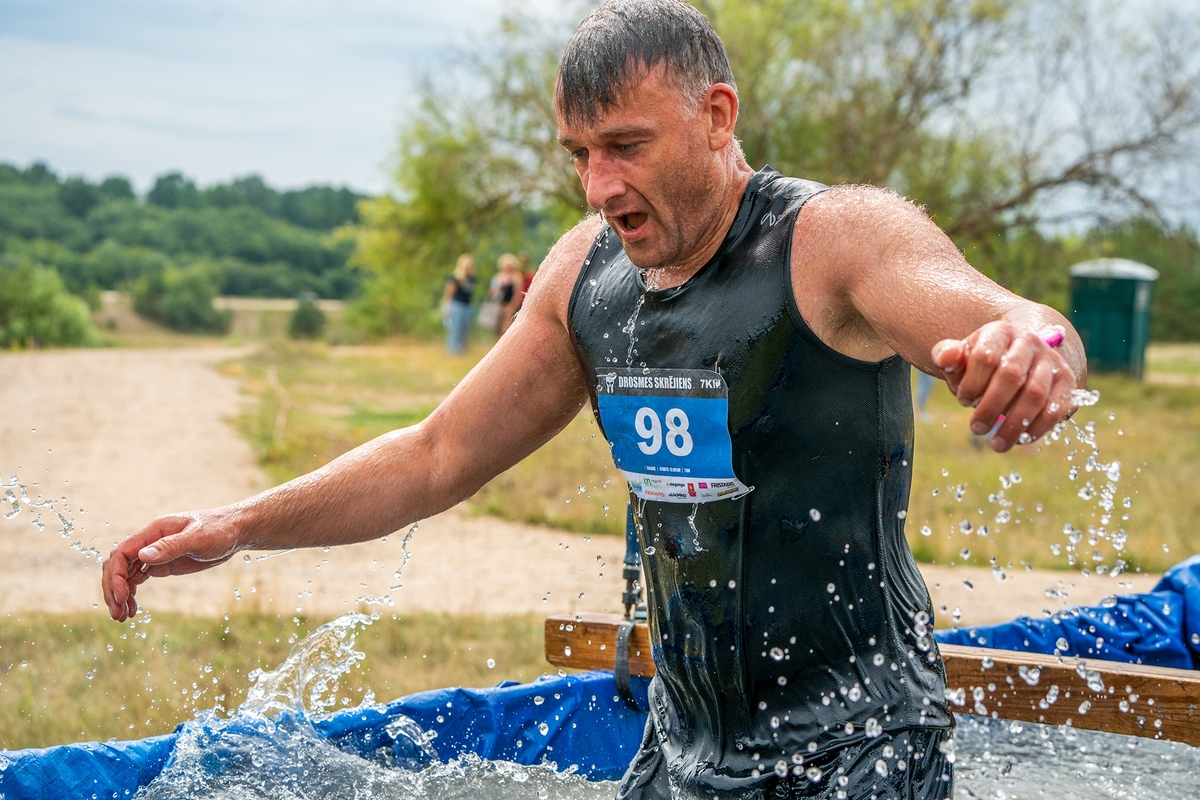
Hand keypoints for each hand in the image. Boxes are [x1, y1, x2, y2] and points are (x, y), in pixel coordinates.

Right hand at [101, 509, 241, 621]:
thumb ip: (170, 546)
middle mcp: (149, 542)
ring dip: (119, 595)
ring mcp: (154, 554)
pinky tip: (133, 610)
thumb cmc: (219, 529)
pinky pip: (137, 578)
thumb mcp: (198, 537)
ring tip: (122, 617)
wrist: (235, 531)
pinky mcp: (162, 564)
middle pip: (117, 565)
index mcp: (154, 531)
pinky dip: (131, 593)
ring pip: (125, 574)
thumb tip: (142, 556)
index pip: (122, 552)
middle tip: (117, 614)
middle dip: (113, 589)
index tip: (122, 596)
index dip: (117, 575)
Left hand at [931, 320, 1075, 451]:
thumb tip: (946, 357)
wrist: (1019, 354)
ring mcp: (1051, 361)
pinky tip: (1020, 441)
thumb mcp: (962, 357)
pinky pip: (1056, 408)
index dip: (972, 384)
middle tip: (976, 429)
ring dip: (1014, 424)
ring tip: (997, 444)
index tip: (963, 401)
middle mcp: (1029, 342)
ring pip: (1036, 394)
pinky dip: (1038, 428)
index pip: (985, 357)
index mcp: (1000, 332)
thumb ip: (947, 355)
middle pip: (1011, 375)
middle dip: (991, 407)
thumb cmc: (983, 362)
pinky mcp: (1066, 381)